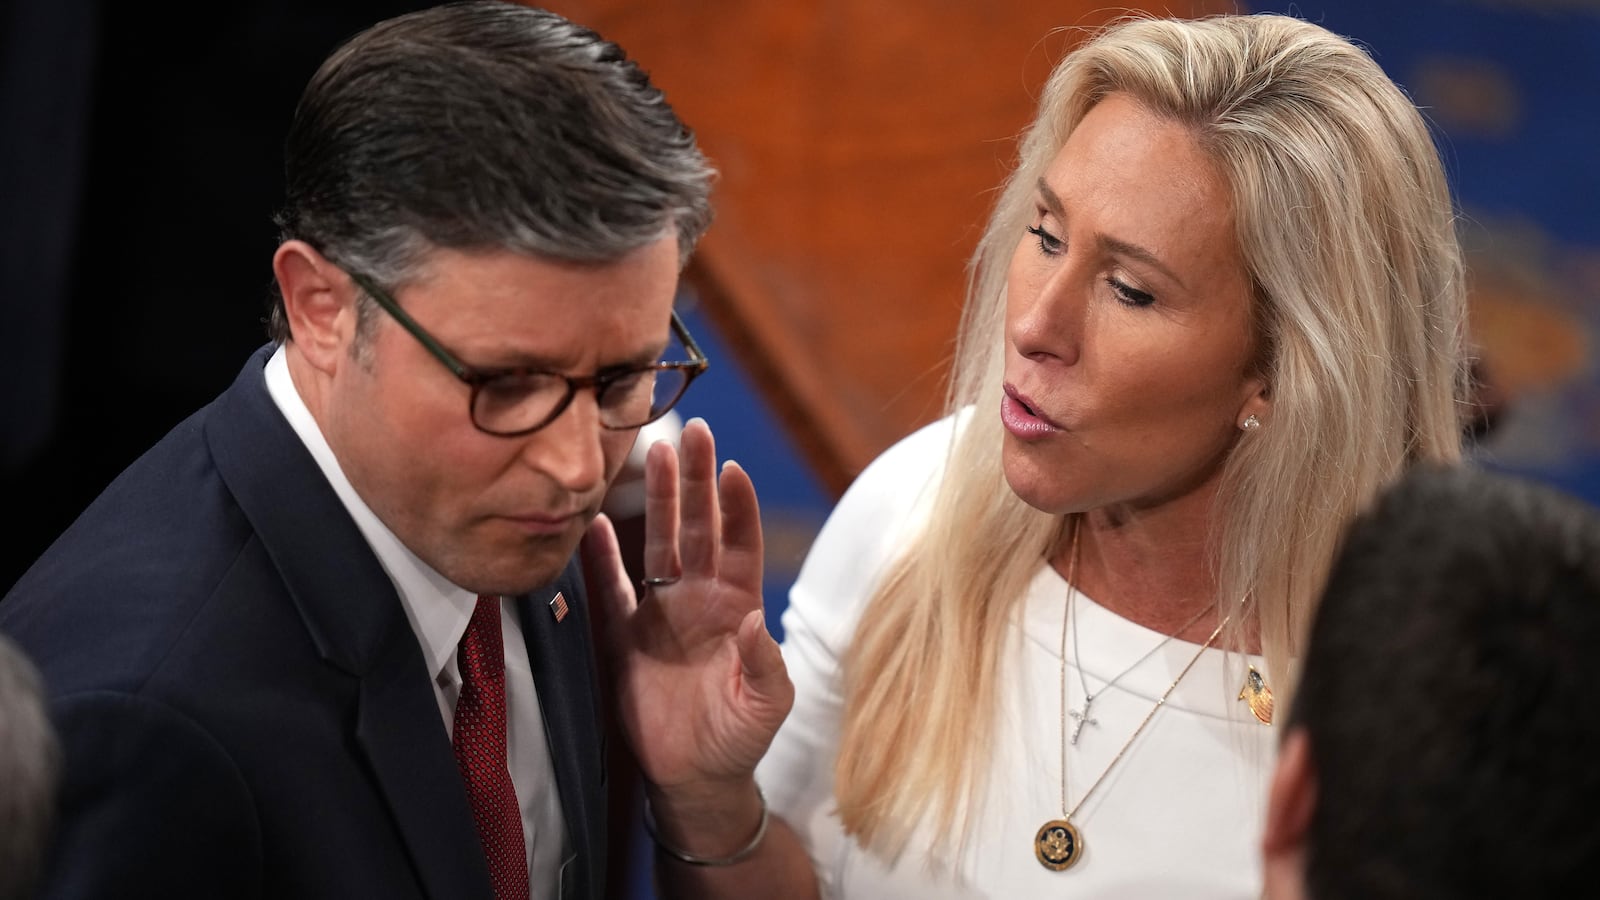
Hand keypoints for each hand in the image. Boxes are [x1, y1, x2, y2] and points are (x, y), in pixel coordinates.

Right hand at [582, 417, 793, 798]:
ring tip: (650, 451)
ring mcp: (661, 612)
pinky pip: (609, 588)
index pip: (741, 542)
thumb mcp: (765, 706)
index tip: (732, 468)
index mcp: (738, 606)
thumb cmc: (740, 738)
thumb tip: (757, 619)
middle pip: (698, 526)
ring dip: (657, 500)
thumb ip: (765, 664)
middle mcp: (701, 598)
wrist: (695, 778)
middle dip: (696, 480)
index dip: (738, 506)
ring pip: (658, 542)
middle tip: (691, 432)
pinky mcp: (624, 636)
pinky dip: (600, 557)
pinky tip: (591, 522)